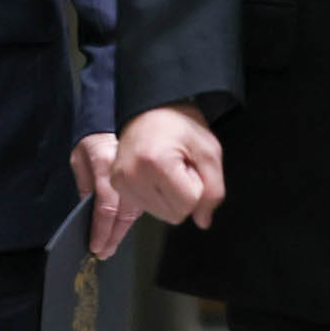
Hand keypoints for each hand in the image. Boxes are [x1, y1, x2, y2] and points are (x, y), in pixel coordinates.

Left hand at [71, 131, 138, 258]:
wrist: (113, 119)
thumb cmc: (92, 139)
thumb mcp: (79, 157)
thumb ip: (84, 182)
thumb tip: (87, 209)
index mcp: (105, 163)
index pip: (105, 205)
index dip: (102, 229)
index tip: (97, 246)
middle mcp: (124, 171)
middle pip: (123, 213)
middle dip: (113, 236)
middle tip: (105, 252)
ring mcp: (136, 175)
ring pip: (134, 210)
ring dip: (123, 230)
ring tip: (112, 245)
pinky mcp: (143, 178)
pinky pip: (140, 202)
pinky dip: (131, 217)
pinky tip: (123, 228)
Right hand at [113, 103, 226, 230]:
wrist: (150, 109)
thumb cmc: (180, 125)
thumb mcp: (209, 152)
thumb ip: (214, 190)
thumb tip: (203, 221)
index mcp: (156, 163)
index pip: (188, 204)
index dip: (197, 187)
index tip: (190, 165)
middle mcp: (132, 175)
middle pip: (173, 214)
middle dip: (182, 195)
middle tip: (178, 167)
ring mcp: (120, 181)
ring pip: (160, 214)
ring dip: (169, 197)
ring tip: (166, 170)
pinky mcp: (115, 184)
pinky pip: (146, 207)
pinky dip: (155, 196)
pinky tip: (154, 175)